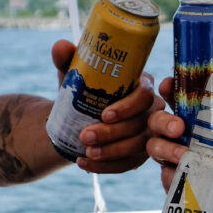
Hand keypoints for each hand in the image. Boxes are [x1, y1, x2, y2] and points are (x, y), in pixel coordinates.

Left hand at [51, 40, 164, 173]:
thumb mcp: (74, 75)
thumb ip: (69, 59)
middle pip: (142, 123)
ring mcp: (148, 134)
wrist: (75, 120)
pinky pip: (127, 164)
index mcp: (141, 86)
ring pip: (137, 146)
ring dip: (110, 151)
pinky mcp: (139, 155)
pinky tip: (83, 164)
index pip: (145, 95)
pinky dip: (105, 166)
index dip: (128, 107)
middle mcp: (151, 110)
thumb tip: (61, 46)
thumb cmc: (82, 91)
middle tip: (85, 136)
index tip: (104, 115)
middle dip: (115, 133)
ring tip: (84, 152)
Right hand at [148, 77, 212, 191]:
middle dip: (163, 120)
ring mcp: (172, 158)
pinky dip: (172, 173)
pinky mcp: (174, 181)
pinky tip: (182, 174)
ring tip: (184, 155)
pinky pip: (165, 175)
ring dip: (166, 148)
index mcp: (192, 117)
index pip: (175, 98)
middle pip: (156, 121)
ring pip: (154, 147)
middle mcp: (178, 135)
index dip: (168, 89)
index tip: (168, 84)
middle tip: (178, 127)